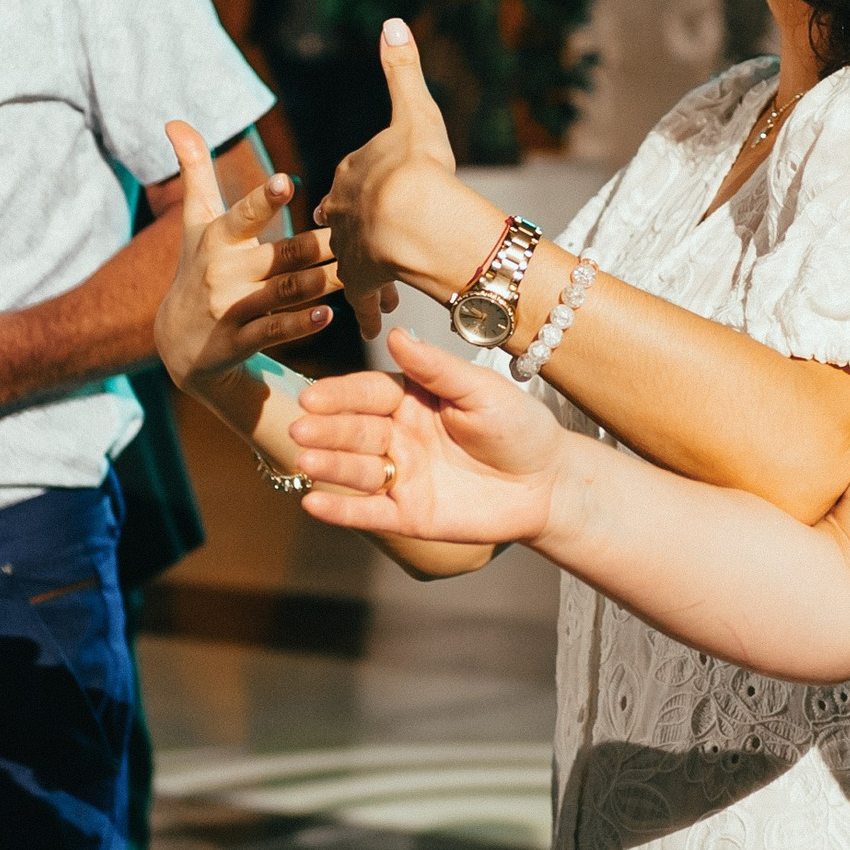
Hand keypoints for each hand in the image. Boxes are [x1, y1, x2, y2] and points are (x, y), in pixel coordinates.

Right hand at [155, 120, 339, 381]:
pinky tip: (329, 315)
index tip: (286, 182)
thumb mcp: (195, 221)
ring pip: (284, 291)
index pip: (242, 215)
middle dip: (315, 245)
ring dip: (321, 282)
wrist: (179, 342)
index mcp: (218, 238)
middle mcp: (223, 271)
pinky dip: (301, 324)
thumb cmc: (197, 266)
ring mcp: (230, 308)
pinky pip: (275, 330)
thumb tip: (174, 120)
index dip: (263, 199)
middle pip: (279, 255)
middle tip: (352, 233)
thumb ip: (194, 171)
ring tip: (352, 272)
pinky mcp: (239, 340)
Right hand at [290, 327, 567, 543]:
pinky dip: (341, 510)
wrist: (549, 484)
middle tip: (300, 428)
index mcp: (412, 399)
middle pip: (355, 431)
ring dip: (329, 466)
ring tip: (305, 460)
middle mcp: (398, 436)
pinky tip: (313, 504)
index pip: (368, 394)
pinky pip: (369, 513)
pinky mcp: (408, 515)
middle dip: (327, 430)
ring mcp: (401, 477)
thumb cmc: (519, 428)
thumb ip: (436, 369)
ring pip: (357, 471)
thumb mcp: (481, 391)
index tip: (312, 396)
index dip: (340, 395)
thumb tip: (395, 334)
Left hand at [313, 18, 468, 338]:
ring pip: (347, 262)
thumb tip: (392, 22)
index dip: (358, 185)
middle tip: (350, 240)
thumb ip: (402, 70)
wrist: (412, 218)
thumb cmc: (416, 163)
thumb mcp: (414, 109)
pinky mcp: (360, 283)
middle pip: (339, 221)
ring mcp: (349, 249)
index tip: (357, 192)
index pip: (349, 178)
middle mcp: (343, 212)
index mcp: (353, 173)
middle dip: (346, 230)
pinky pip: (360, 300)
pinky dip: (364, 310)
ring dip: (354, 272)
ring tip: (360, 284)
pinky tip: (368, 323)